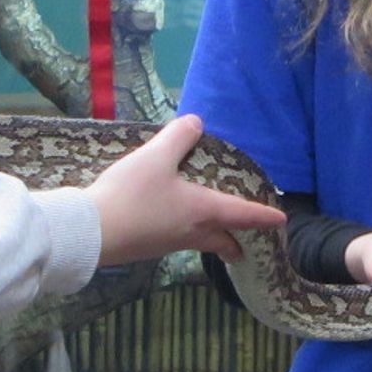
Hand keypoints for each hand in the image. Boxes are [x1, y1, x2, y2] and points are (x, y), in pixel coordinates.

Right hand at [85, 115, 285, 267]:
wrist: (91, 233)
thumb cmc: (132, 195)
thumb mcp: (156, 157)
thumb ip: (178, 137)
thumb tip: (196, 123)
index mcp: (203, 211)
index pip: (243, 215)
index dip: (263, 216)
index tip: (280, 221)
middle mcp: (192, 232)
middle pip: (222, 243)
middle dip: (235, 244)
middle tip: (242, 246)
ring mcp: (168, 244)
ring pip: (198, 243)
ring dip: (210, 239)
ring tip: (209, 229)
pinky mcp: (147, 248)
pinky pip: (175, 241)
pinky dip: (183, 234)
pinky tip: (168, 222)